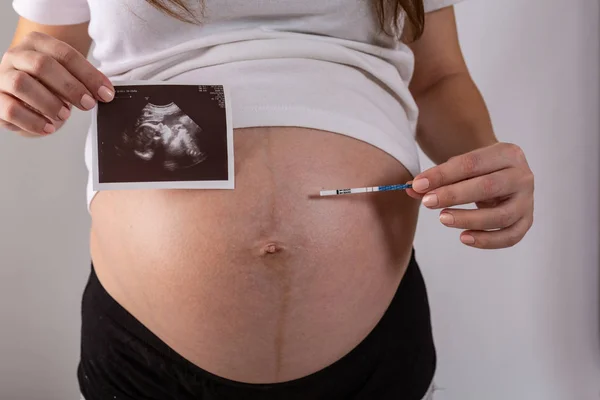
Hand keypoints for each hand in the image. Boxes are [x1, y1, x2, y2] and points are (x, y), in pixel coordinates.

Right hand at [0, 31, 113, 136]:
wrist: (19, 96)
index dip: (88, 75)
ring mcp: (2, 77)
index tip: (106, 94)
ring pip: (21, 84)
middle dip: (70, 87)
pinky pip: (10, 109)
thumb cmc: (47, 85)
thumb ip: (84, 81)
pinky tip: (48, 127)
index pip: (64, 54)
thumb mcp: (66, 77)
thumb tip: (106, 93)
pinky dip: (33, 121)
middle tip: (88, 104)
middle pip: (42, 65)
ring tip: (65, 115)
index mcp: (37, 44)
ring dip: (49, 102)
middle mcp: (16, 56)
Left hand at [406, 142, 533, 248]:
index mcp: (506, 153)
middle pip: (489, 187)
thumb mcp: (457, 168)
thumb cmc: (476, 171)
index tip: (419, 185)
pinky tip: (464, 237)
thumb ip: (435, 178)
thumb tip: (411, 189)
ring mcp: (527, 200)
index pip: (472, 164)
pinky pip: (510, 236)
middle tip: (428, 202)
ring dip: (469, 219)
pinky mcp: (527, 221)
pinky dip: (487, 240)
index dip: (443, 175)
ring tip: (443, 219)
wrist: (502, 174)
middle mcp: (522, 175)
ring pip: (501, 215)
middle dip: (454, 196)